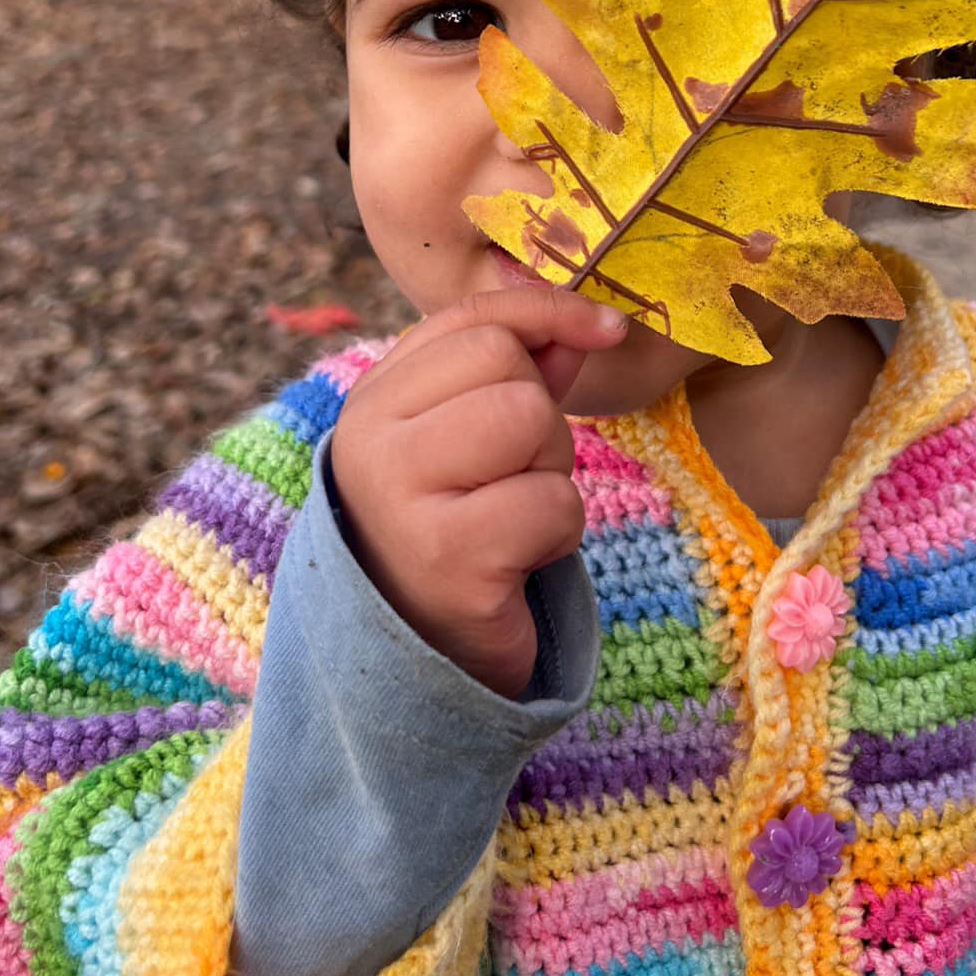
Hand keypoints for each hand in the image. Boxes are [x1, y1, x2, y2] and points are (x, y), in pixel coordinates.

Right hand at [330, 285, 627, 696]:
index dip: (549, 315)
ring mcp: (402, 501)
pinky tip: (519, 562)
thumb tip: (590, 324)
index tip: (606, 329)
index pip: (472, 319)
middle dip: (541, 420)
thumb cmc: (456, 532)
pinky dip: (558, 533)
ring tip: (515, 515)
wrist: (419, 660)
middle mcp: (369, 442)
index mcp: (372, 400)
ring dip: (551, 472)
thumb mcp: (473, 436)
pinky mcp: (451, 561)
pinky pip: (552, 502)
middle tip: (512, 478)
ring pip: (530, 420)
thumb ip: (523, 370)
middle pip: (506, 366)